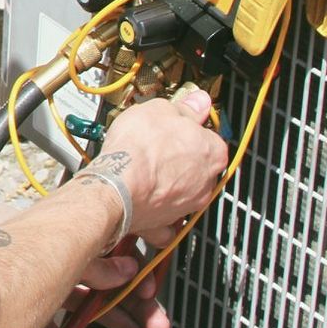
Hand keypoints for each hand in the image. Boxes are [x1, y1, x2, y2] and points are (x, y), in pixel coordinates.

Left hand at [33, 254, 168, 327]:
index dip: (136, 269)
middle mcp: (55, 259)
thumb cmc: (23, 264)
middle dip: (139, 306)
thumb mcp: (73, 244)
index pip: (112, 248)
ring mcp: (41, 292)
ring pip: (91, 311)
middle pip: (107, 283)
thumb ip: (102, 257)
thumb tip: (129, 267)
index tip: (150, 291)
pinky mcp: (30, 322)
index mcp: (67, 234)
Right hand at [92, 87, 226, 239]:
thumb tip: (198, 102)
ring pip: (184, 193)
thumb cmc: (138, 149)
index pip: (211, 135)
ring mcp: (186, 206)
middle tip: (160, 144)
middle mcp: (205, 183)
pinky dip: (159, 216)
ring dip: (171, 184)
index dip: (192, 127)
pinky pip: (166, 223)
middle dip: (183, 157)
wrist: (114, 186)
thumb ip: (184, 108)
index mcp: (212, 152)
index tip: (180, 124)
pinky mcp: (164, 225)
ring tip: (145, 170)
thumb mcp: (161, 109)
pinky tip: (146, 202)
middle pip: (200, 166)